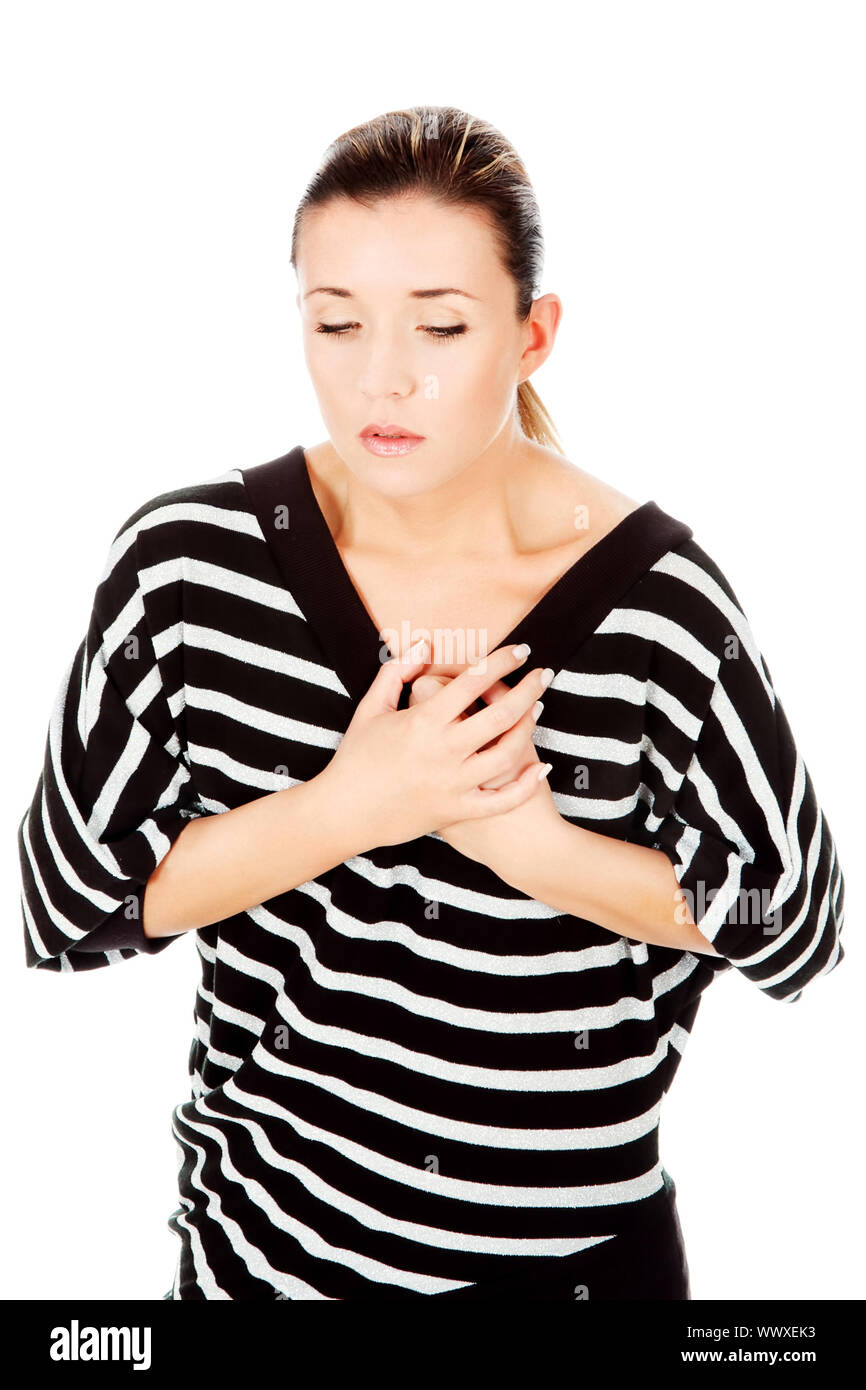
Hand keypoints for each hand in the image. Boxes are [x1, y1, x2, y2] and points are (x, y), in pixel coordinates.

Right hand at [322, 638, 552, 848]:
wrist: (344, 812)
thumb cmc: (356, 757)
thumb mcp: (370, 707)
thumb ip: (397, 671)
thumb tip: (425, 645)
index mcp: (423, 720)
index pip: (473, 680)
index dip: (503, 660)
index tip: (522, 650)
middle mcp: (443, 750)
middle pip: (500, 714)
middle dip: (529, 690)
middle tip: (544, 675)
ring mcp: (453, 783)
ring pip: (507, 753)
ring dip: (529, 728)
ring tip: (538, 710)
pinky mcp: (457, 811)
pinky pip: (501, 800)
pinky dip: (526, 785)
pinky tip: (541, 766)